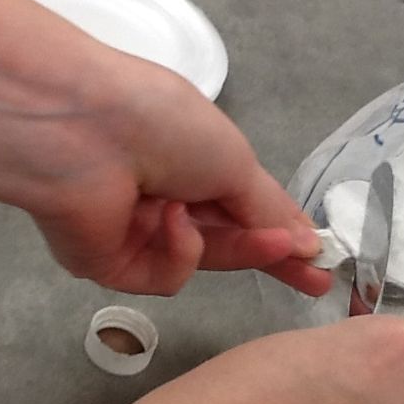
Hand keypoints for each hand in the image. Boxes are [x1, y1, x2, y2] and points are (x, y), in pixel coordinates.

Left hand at [28, 50, 330, 295]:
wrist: (85, 131)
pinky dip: (176, 251)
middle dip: (267, 254)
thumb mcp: (234, 160)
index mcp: (190, 162)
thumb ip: (268, 208)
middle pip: (223, 243)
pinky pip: (162, 275)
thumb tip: (306, 241)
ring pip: (197, 261)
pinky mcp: (106, 264)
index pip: (241, 208)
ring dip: (225, 246)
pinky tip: (170, 219)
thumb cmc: (165, 125)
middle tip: (314, 277)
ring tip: (233, 225)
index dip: (280, 234)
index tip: (319, 259)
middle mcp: (162, 196)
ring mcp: (132, 232)